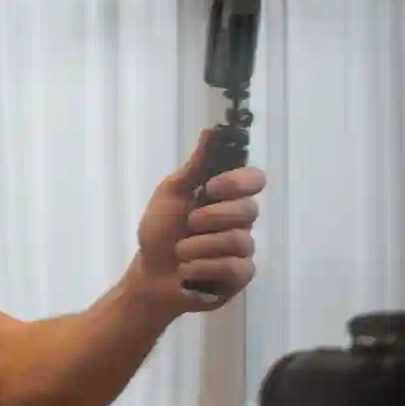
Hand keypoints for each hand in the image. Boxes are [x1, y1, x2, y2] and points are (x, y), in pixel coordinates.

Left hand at [133, 128, 265, 318]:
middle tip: (189, 224)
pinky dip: (203, 268)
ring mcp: (243, 249)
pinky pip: (234, 267)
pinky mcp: (240, 276)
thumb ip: (195, 166)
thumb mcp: (172, 194)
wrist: (149, 274)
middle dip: (211, 217)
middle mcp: (241, 221)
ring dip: (199, 247)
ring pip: (239, 240)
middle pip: (249, 210)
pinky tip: (187, 272)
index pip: (255, 180)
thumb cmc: (160, 231)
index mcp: (227, 197)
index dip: (237, 183)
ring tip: (180, 253)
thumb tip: (212, 130)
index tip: (209, 188)